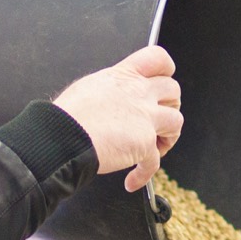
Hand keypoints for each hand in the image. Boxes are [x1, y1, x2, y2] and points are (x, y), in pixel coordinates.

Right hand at [52, 46, 182, 191]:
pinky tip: (133, 180)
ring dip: (169, 138)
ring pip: (176, 122)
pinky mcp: (145, 144)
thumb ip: (110, 89)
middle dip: (170, 105)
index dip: (166, 70)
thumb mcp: (89, 87)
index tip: (162, 81)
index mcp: (124, 76)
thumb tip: (110, 97)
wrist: (64, 136)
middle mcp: (139, 93)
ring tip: (155, 149)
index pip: (158, 59)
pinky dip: (144, 174)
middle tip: (159, 119)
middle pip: (173, 90)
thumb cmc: (68, 115)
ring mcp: (145, 118)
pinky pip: (155, 162)